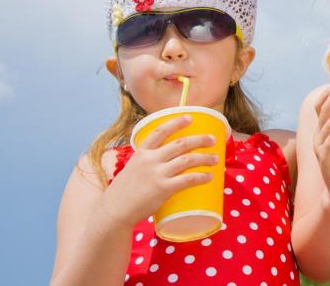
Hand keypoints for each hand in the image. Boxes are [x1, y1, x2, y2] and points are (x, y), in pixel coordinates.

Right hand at [100, 115, 219, 228]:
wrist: (114, 211)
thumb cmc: (123, 193)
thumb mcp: (132, 169)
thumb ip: (146, 163)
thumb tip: (163, 162)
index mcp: (141, 153)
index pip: (160, 131)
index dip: (176, 123)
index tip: (190, 117)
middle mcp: (150, 160)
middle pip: (180, 143)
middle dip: (200, 140)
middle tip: (212, 140)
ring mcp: (157, 174)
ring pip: (188, 159)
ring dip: (205, 158)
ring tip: (216, 159)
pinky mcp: (164, 189)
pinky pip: (188, 179)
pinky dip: (201, 177)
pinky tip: (209, 177)